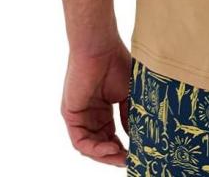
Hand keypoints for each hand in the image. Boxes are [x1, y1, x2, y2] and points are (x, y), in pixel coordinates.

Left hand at [61, 40, 131, 166]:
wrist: (100, 47)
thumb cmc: (116, 63)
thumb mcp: (128, 94)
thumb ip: (129, 116)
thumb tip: (135, 138)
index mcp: (103, 109)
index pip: (111, 136)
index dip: (122, 148)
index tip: (137, 154)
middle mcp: (90, 115)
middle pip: (100, 144)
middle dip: (115, 156)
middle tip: (130, 161)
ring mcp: (80, 116)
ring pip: (90, 146)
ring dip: (105, 155)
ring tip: (121, 156)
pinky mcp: (71, 115)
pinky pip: (80, 141)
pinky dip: (95, 148)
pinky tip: (111, 147)